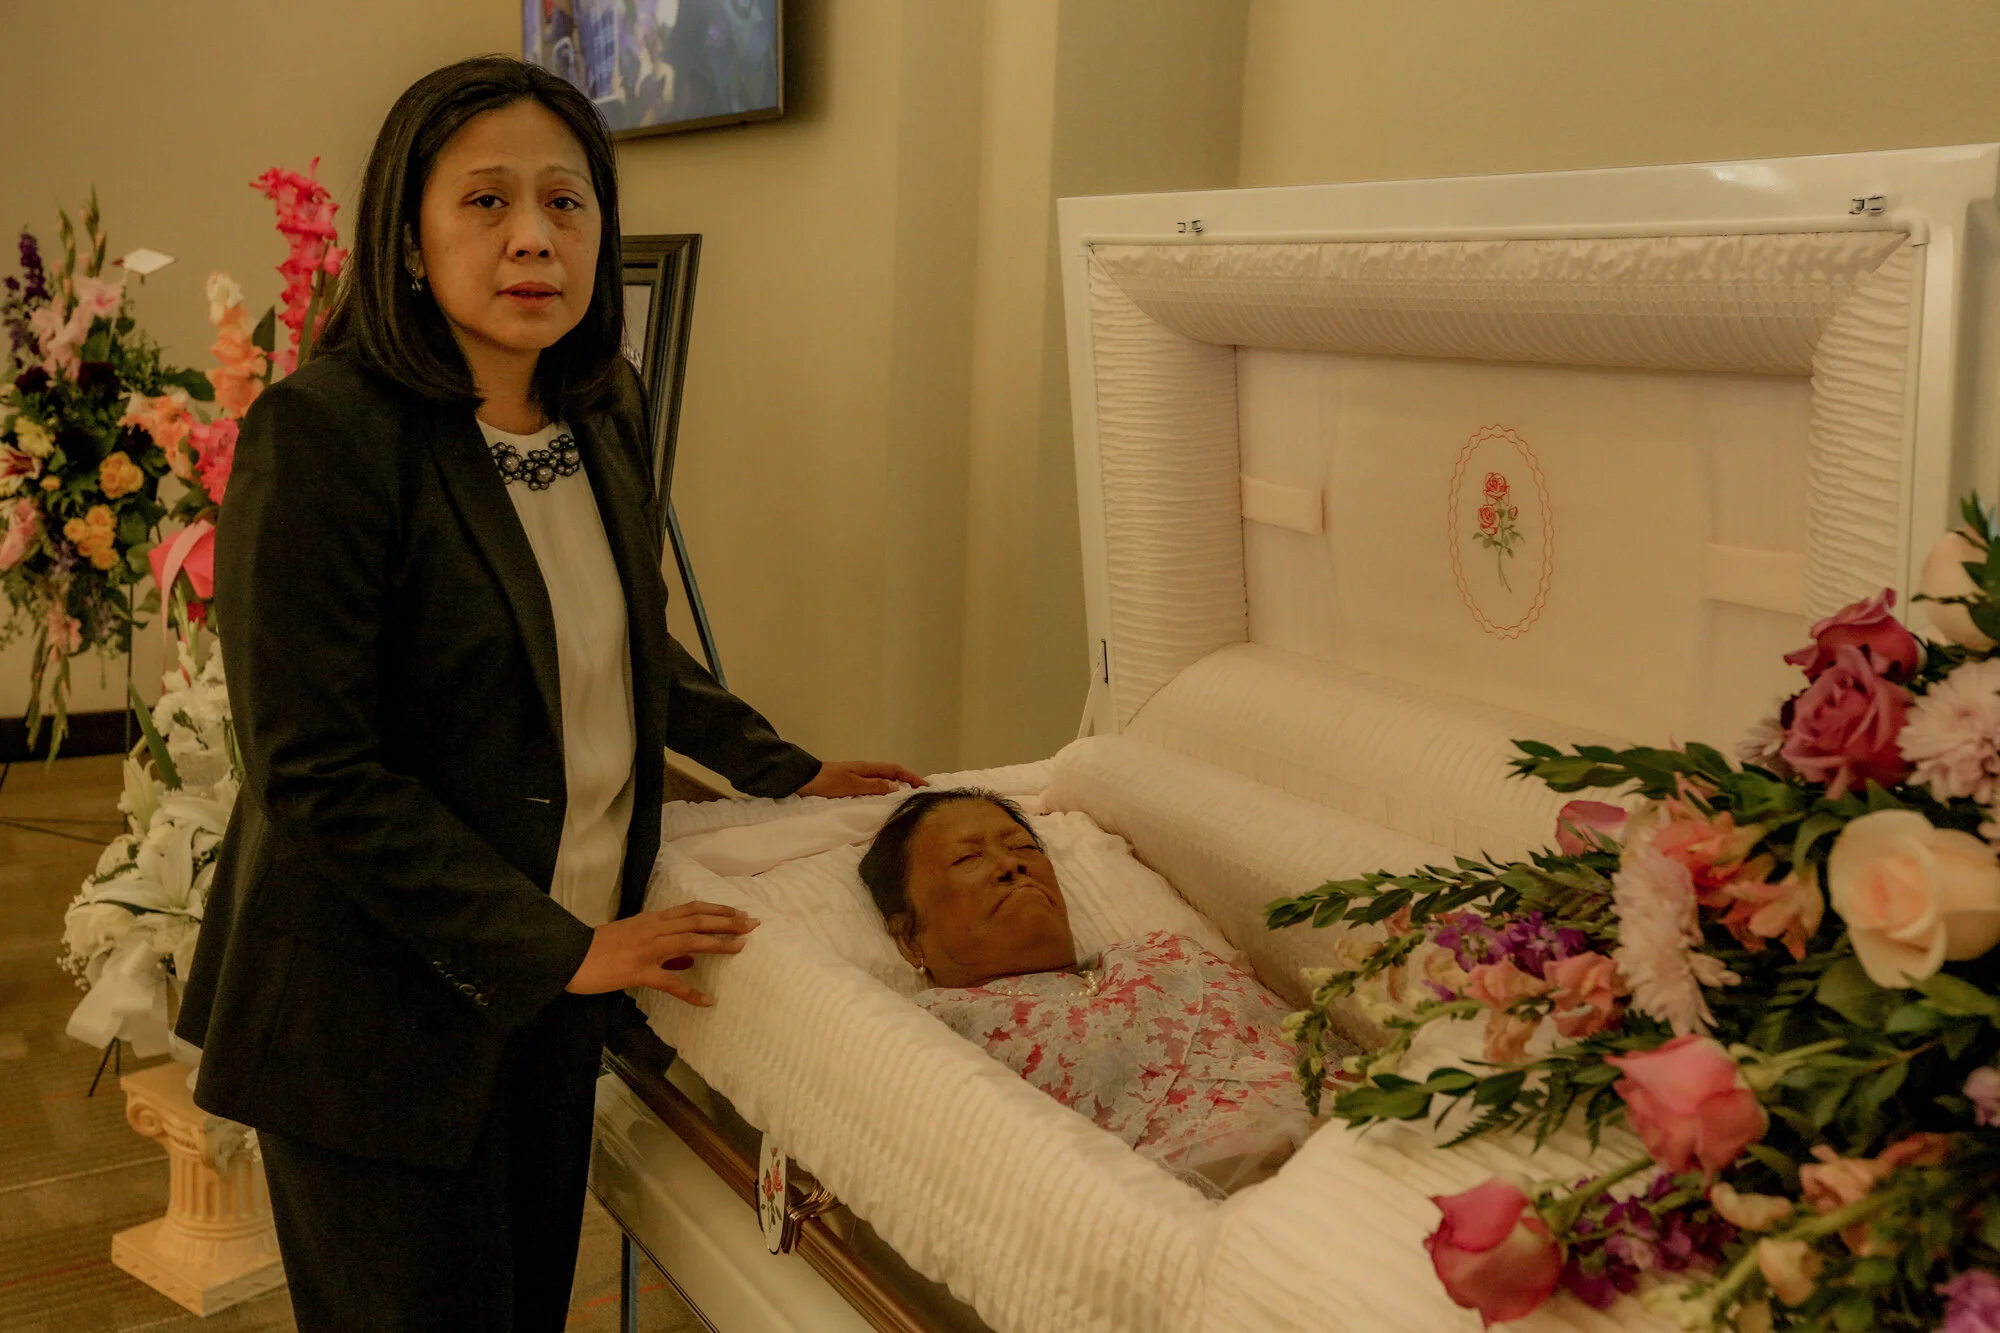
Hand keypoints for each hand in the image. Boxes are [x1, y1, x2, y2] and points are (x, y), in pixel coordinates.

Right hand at [565, 901, 758, 1005]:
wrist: (570, 955)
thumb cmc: (600, 948)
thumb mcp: (633, 937)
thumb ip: (660, 944)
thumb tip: (688, 959)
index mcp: (652, 920)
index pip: (691, 909)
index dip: (718, 910)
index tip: (740, 912)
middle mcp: (654, 929)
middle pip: (697, 920)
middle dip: (728, 921)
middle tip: (753, 923)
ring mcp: (648, 950)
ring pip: (690, 942)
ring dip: (718, 943)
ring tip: (741, 946)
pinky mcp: (639, 972)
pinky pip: (670, 983)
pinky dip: (690, 993)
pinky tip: (707, 1002)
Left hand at [796, 759, 927, 797]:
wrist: (803, 779)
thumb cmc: (827, 782)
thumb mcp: (852, 786)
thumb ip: (874, 786)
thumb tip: (896, 787)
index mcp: (867, 768)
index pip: (896, 770)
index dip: (912, 777)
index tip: (926, 786)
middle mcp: (864, 770)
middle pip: (891, 773)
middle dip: (907, 780)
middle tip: (920, 792)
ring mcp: (857, 776)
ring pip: (883, 779)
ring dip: (896, 786)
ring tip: (906, 796)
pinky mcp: (849, 783)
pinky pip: (873, 785)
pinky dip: (883, 790)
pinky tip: (883, 799)